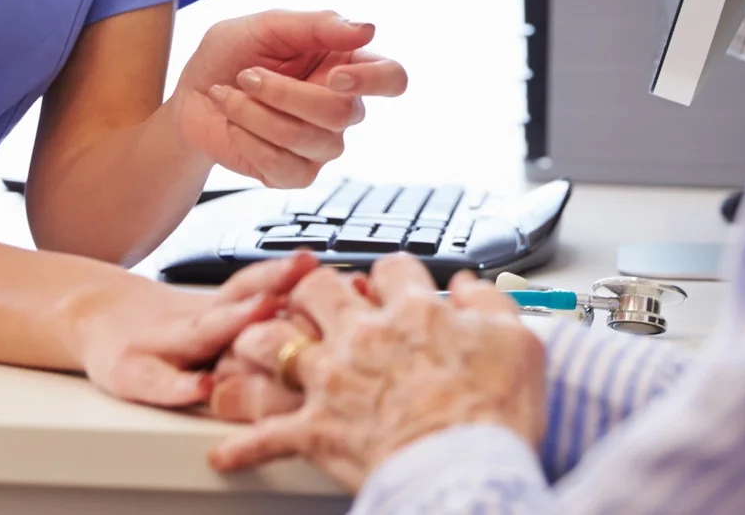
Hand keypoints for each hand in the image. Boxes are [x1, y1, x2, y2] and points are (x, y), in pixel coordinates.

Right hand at [80, 251, 318, 408]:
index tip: (331, 272)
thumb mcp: (214, 312)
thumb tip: (340, 298)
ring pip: (202, 330)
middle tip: (308, 277)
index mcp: (220, 309)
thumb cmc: (169, 327)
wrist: (95, 318)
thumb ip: (265, 308)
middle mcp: (195, 321)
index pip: (256, 284)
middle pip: (237, 298)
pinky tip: (200, 388)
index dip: (291, 275)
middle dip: (274, 284)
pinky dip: (178, 385)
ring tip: (264, 309)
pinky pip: (157, 381)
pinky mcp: (131, 373)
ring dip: (235, 319)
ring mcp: (162, 345)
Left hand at [173, 11, 408, 187]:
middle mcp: (342, 107)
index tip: (335, 75)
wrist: (190, 96)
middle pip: (344, 112)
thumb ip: (316, 25)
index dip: (373, 80)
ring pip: (310, 139)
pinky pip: (284, 166)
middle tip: (247, 75)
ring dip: (256, 114)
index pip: (392, 78)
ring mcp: (321, 145)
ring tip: (231, 96)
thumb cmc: (231, 55)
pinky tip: (234, 124)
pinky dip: (249, 141)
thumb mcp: (266, 25)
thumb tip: (368, 29)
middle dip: (285, 93)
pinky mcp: (295, 173)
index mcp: (346, 64)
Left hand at [207, 257, 546, 490]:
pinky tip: (225, 451)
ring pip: (272, 343)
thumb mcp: (519, 343)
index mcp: (413, 314)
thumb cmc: (494, 416)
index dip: (390, 273)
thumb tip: (469, 286)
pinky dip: (243, 445)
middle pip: (317, 289)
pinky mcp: (316, 431)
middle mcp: (364, 338)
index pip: (392, 268)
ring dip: (258, 344)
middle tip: (312, 300)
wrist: (465, 475)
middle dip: (311, 290)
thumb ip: (490, 305)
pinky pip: (266, 435)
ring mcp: (334, 382)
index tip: (392, 284)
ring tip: (251, 347)